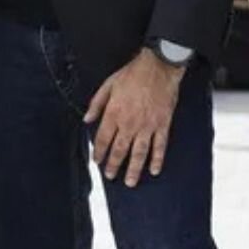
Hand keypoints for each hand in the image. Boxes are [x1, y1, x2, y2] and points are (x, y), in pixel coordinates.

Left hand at [85, 49, 184, 186]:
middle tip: (110, 176)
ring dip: (134, 169)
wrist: (158, 66)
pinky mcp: (162, 124)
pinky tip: (154, 170)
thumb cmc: (133, 73)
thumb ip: (96, 104)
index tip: (97, 161)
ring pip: (139, 153)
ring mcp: (147, 126)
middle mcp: (129, 123)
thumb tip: (86, 119)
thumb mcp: (108, 85)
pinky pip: (160, 146)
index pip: (103, 139)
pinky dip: (157, 159)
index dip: (99, 152)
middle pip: (119, 150)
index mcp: (114, 113)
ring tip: (130, 182)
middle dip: (114, 165)